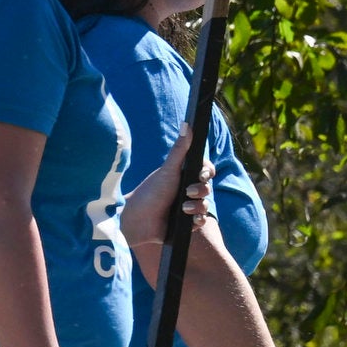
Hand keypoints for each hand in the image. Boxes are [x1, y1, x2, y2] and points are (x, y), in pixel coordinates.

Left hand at [123, 141, 194, 288]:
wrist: (138, 221)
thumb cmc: (150, 191)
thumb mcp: (168, 170)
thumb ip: (180, 150)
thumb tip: (187, 123)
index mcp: (182, 175)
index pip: (206, 170)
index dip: (208, 172)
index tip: (202, 173)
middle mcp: (185, 190)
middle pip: (208, 188)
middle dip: (201, 190)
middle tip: (187, 192)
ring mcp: (186, 206)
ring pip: (206, 206)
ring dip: (197, 207)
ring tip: (182, 209)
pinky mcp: (186, 223)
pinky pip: (201, 221)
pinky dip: (196, 220)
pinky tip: (187, 220)